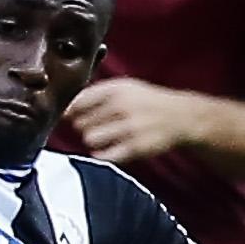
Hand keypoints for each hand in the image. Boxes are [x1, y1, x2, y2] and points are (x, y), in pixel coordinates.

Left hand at [65, 76, 209, 164]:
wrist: (181, 117)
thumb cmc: (145, 102)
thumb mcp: (123, 88)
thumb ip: (94, 95)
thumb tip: (63, 110)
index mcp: (115, 89)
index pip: (76, 103)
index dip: (70, 112)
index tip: (71, 117)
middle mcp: (121, 106)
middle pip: (79, 124)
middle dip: (85, 127)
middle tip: (100, 126)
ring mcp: (129, 127)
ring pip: (89, 139)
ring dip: (94, 141)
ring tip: (107, 137)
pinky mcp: (136, 147)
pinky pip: (104, 155)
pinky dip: (104, 154)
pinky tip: (112, 148)